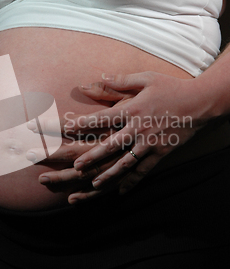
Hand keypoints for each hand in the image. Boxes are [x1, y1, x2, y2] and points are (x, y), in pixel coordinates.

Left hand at [67, 71, 206, 198]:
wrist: (201, 103)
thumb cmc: (172, 88)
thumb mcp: (146, 79)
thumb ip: (121, 81)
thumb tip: (98, 76)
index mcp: (133, 110)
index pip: (102, 118)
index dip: (82, 123)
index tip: (66, 128)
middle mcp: (139, 129)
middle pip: (111, 145)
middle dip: (92, 156)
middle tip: (75, 166)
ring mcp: (150, 143)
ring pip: (126, 163)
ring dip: (109, 174)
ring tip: (94, 183)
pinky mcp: (161, 153)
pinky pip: (145, 170)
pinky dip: (133, 182)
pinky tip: (122, 192)